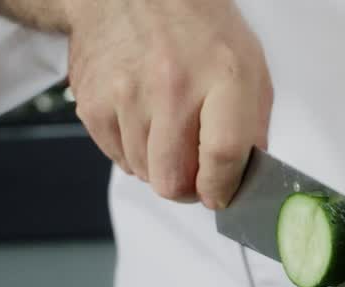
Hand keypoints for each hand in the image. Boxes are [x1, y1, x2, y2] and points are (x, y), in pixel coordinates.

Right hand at [66, 0, 271, 208]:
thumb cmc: (199, 32)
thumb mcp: (249, 69)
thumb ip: (252, 128)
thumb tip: (244, 179)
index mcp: (222, 76)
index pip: (223, 155)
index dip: (222, 187)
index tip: (220, 195)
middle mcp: (171, 86)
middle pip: (173, 178)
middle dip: (188, 189)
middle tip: (195, 176)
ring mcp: (125, 95)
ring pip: (144, 173)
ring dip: (160, 167)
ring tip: (169, 134)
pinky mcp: (92, 102)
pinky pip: (117, 157)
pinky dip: (133, 152)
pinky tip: (144, 122)